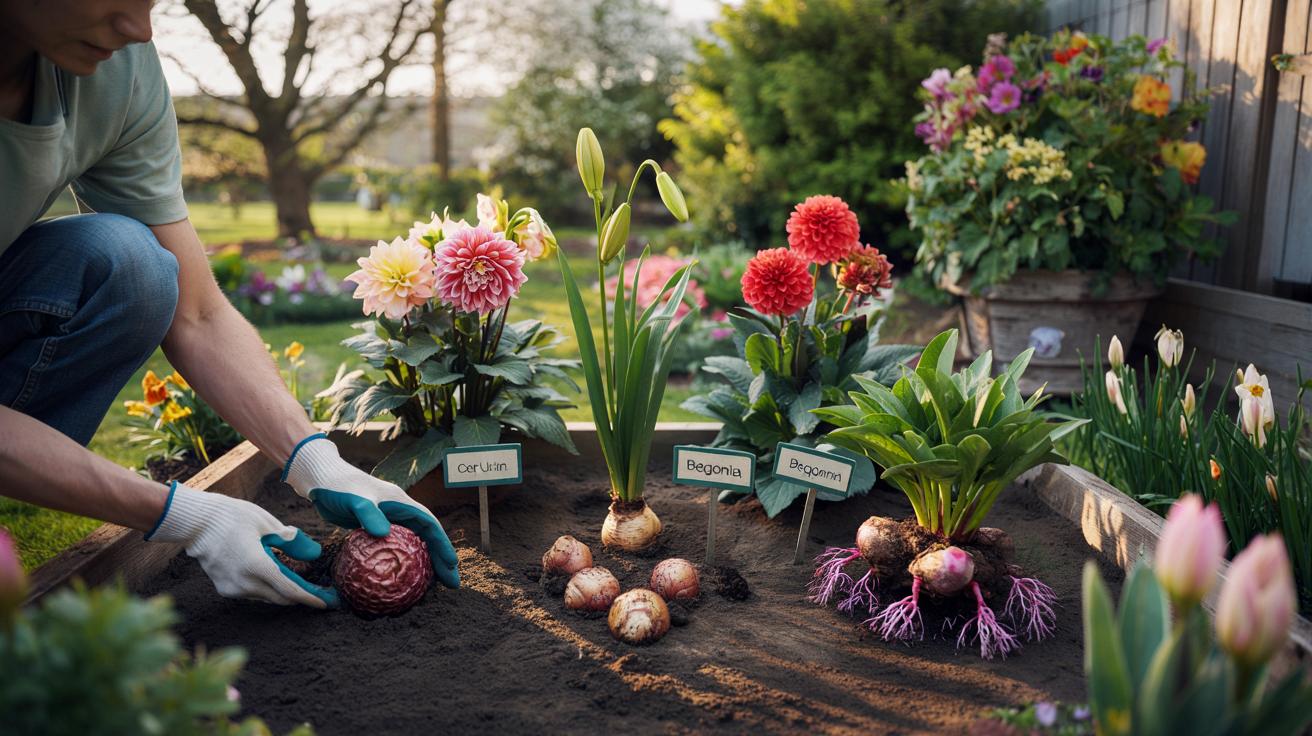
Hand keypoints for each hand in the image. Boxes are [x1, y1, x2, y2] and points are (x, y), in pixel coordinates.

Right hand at [146, 482, 338, 608]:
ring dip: (281, 591)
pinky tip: (271, 574)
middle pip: (280, 598)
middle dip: (300, 596)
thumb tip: (314, 554)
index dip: (310, 598)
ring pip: (266, 597)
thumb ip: (291, 542)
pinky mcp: (224, 588)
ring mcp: (232, 588)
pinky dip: (265, 587)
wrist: (196, 521)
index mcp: (256, 565)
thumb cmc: (233, 517)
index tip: (325, 603)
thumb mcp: (267, 524)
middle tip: (317, 591)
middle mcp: (244, 583)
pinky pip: (252, 593)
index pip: (290, 590)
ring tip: (296, 579)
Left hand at [283, 434, 459, 588]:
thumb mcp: (355, 500)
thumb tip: (383, 533)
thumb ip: (369, 515)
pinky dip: (403, 563)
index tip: (451, 564)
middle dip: (441, 559)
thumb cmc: (339, 488)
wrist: (321, 481)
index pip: (430, 525)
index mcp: (402, 502)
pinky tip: (401, 581)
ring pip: (414, 545)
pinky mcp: (376, 528)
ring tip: (432, 587)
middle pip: (427, 538)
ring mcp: (389, 521)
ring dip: (425, 564)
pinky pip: (396, 549)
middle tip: (450, 584)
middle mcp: (400, 511)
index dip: (442, 544)